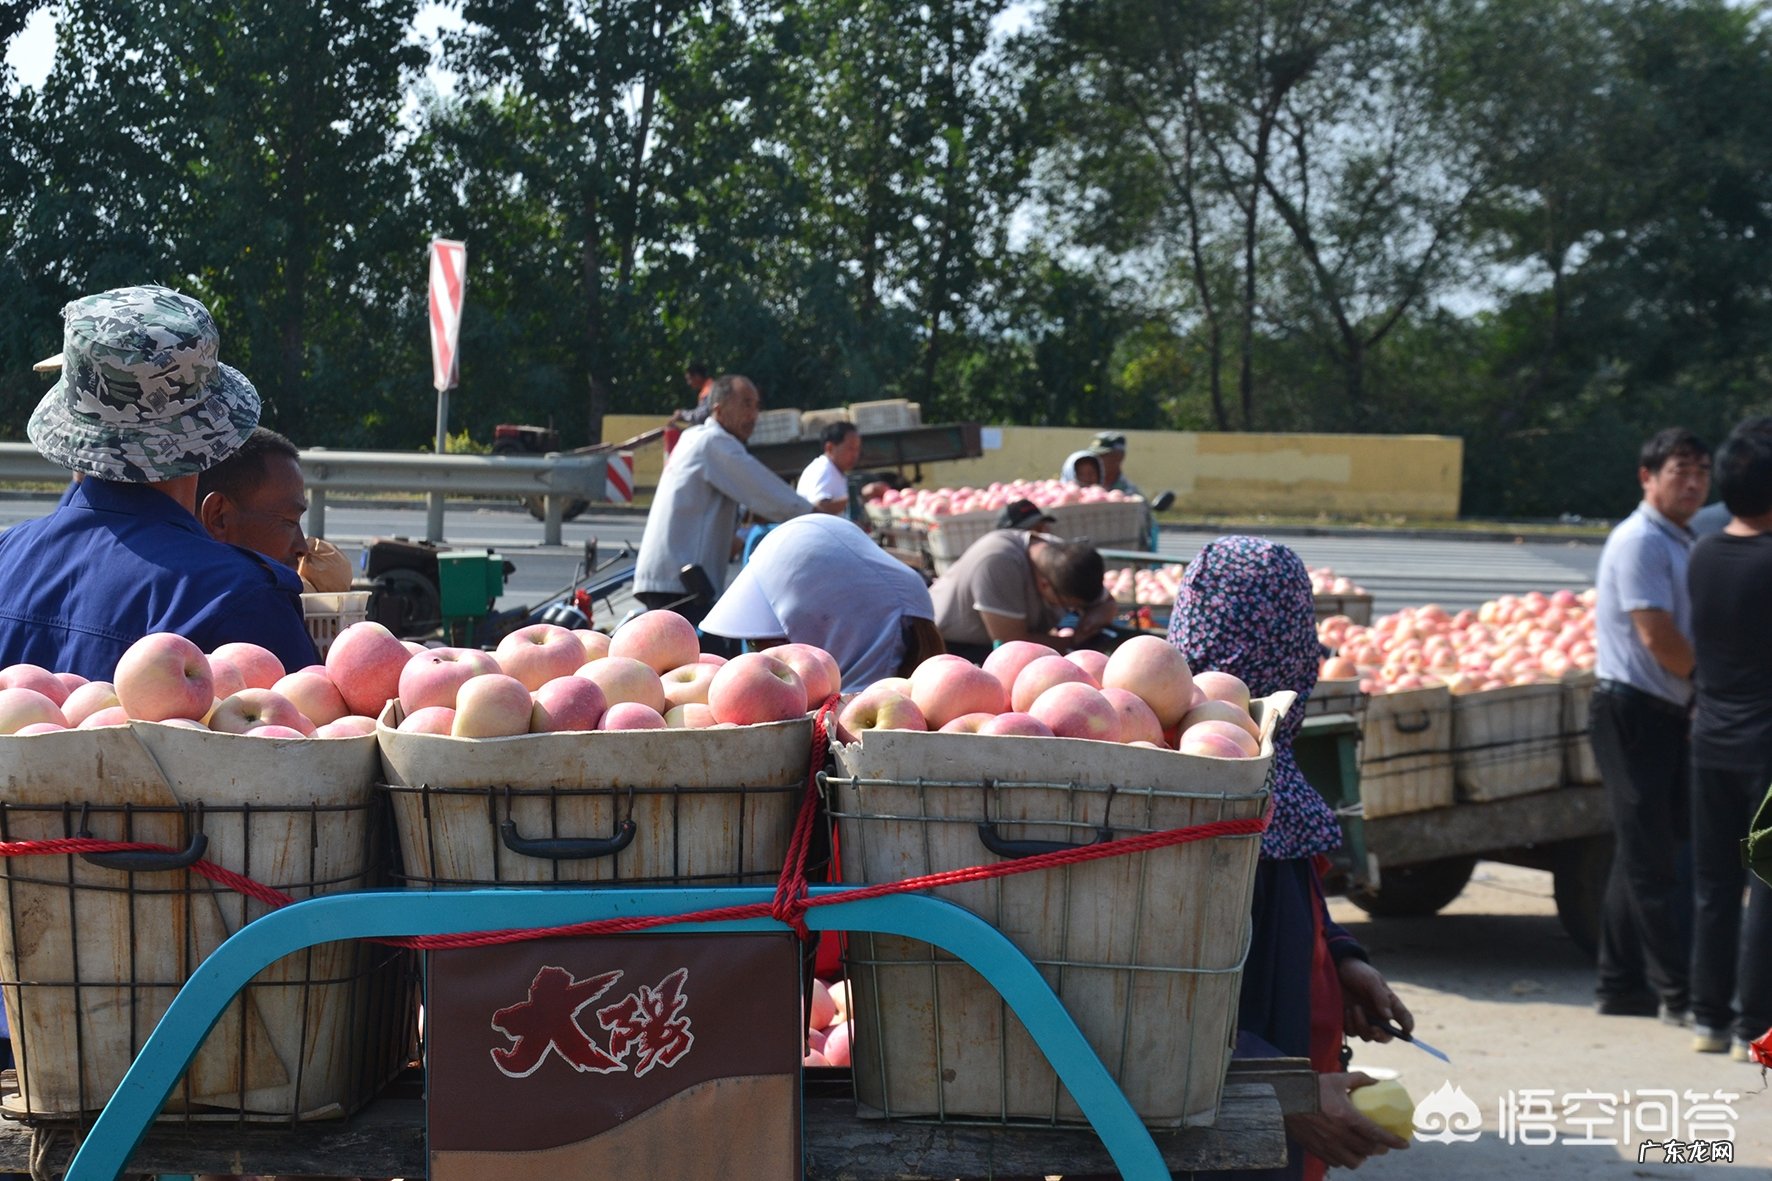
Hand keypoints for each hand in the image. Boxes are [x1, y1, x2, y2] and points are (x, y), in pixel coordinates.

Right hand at [1283, 1072, 1408, 1168]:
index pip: (1376, 1133)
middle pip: (1368, 1150)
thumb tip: (1377, 1082)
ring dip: (1362, 1157)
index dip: (1393, 1141)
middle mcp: (1338, 1133)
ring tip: (1363, 1150)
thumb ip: (1359, 1079)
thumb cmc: (1312, 1087)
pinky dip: (1345, 1159)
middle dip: (1380, 1149)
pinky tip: (1345, 1151)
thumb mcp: (1337, 1079)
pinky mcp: (1317, 1150)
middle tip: (1383, 1144)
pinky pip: (1336, 1162)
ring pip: (1353, 1161)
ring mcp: (1327, 1144)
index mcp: (1346, 1116)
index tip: (1405, 1144)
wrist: (1284, 1097)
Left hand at [1339, 957, 1412, 1041]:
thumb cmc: (1357, 972)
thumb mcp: (1371, 980)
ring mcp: (1363, 1020)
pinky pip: (1352, 1033)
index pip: (1404, 1019)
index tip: (1406, 1031)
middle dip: (1381, 1036)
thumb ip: (1381, 997)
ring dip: (1362, 1025)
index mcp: (1390, 1004)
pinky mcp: (1349, 1023)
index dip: (1408, 1027)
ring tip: (1355, 1007)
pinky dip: (1350, 1024)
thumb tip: (1389, 1017)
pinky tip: (1346, 1010)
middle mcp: (1378, 1015)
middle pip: (1386, 1036)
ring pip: (1368, 1036)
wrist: (1335, 969)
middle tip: (1374, 1029)